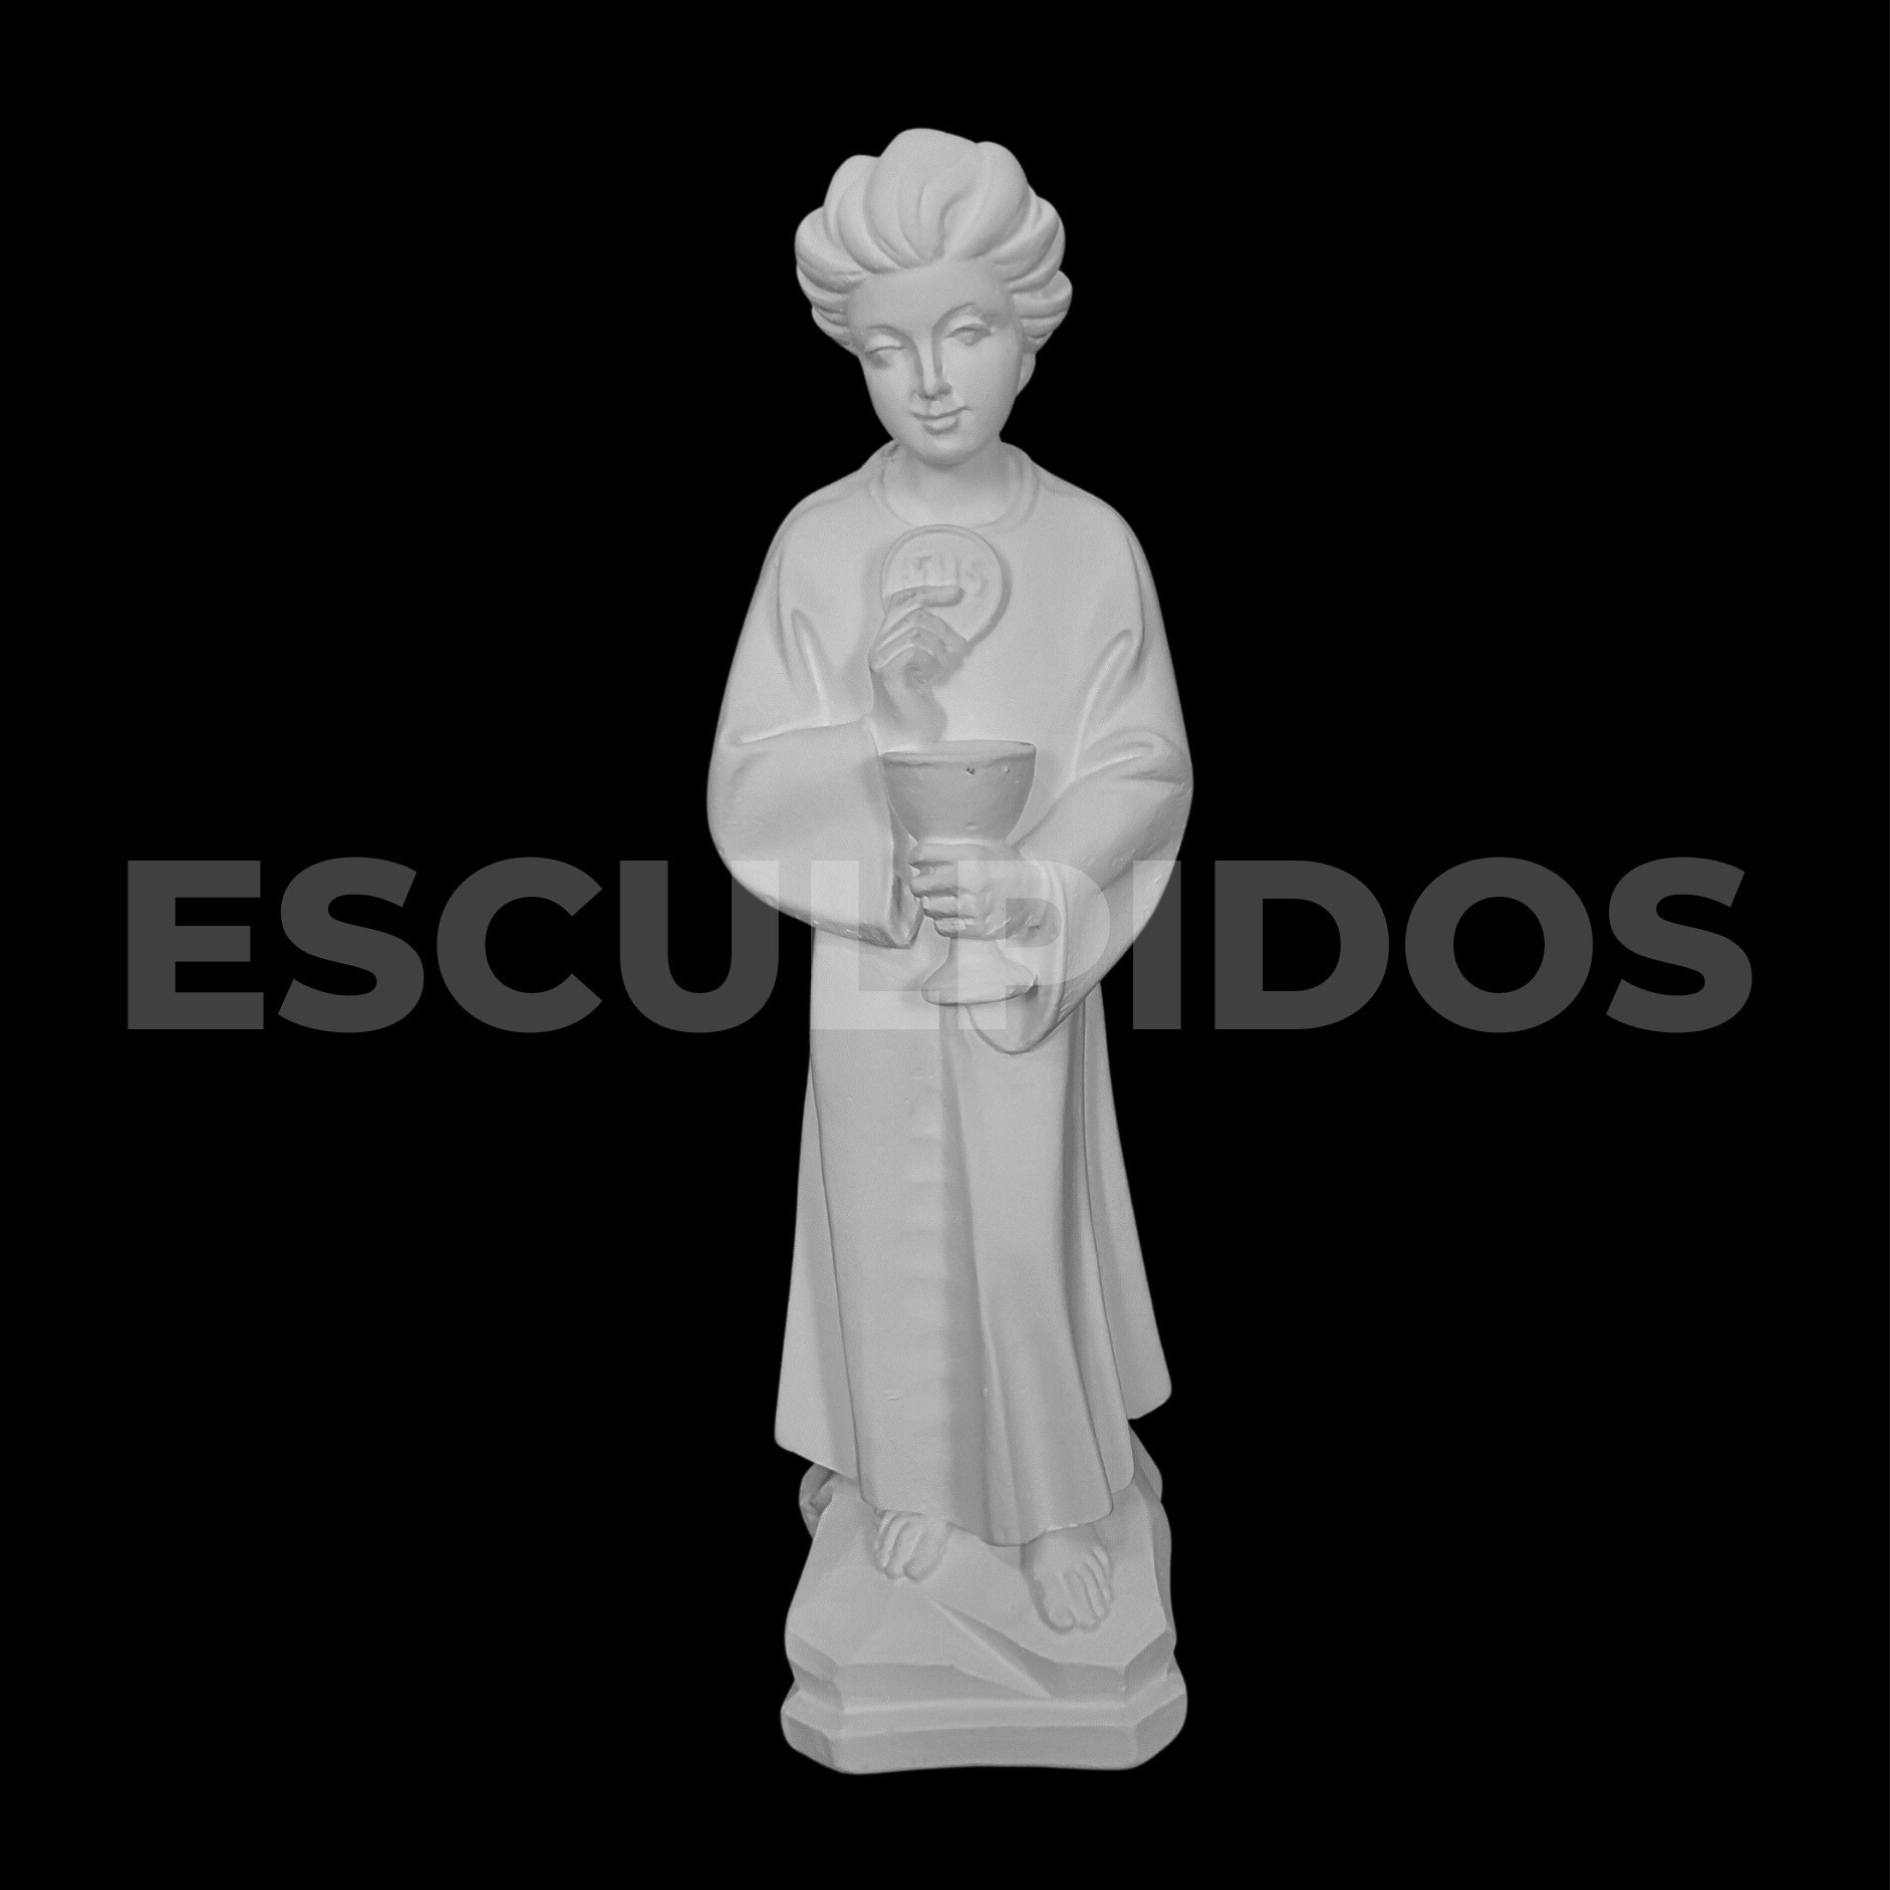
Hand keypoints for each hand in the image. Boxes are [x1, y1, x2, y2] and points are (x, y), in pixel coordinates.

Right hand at [870, 585, 967, 747]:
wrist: (904, 733)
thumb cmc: (918, 700)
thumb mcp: (926, 663)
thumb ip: (931, 640)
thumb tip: (955, 624)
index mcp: (886, 638)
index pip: (902, 600)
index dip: (929, 591)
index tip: (956, 592)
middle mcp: (878, 644)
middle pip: (912, 613)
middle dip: (943, 626)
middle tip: (961, 647)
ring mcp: (880, 657)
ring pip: (915, 631)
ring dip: (939, 648)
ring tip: (945, 667)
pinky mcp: (887, 671)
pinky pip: (914, 650)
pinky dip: (930, 660)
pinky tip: (932, 676)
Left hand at [904, 843, 1057, 942]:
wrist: (1035, 893)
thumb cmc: (1006, 867)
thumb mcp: (984, 846)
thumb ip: (955, 848)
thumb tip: (921, 852)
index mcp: (970, 856)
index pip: (922, 854)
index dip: (915, 857)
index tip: (917, 860)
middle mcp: (970, 881)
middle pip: (919, 884)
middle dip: (920, 883)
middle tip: (926, 883)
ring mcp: (973, 906)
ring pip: (928, 907)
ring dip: (932, 903)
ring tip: (943, 899)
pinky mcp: (977, 927)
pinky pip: (941, 927)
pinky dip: (943, 921)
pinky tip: (953, 914)